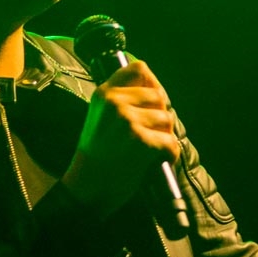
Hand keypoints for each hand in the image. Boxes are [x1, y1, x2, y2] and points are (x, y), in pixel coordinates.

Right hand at [62, 60, 179, 216]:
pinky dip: (169, 154)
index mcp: (103, 93)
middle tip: (149, 135)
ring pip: (167, 119)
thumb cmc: (97, 155)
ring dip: (165, 136)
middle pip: (159, 96)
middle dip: (160, 116)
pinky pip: (170, 142)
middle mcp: (115, 102)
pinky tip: (156, 161)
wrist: (87, 187)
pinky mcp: (140, 141)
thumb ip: (120, 100)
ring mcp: (127, 121)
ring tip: (148, 150)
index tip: (152, 101)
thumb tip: (157, 90)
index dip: (152, 84)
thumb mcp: (99, 117)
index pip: (139, 69)